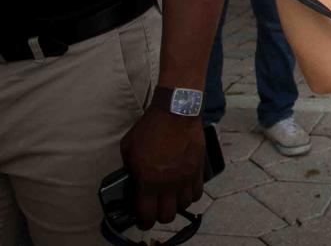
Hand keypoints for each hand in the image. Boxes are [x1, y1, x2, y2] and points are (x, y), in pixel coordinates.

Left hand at [120, 107, 204, 229]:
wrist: (176, 111)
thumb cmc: (150, 127)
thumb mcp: (128, 148)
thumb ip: (130, 169)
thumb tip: (134, 181)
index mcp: (148, 180)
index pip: (147, 214)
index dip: (143, 221)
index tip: (142, 219)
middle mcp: (169, 183)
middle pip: (167, 215)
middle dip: (159, 216)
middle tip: (156, 210)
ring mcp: (186, 176)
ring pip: (184, 205)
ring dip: (176, 205)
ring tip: (171, 199)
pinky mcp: (198, 168)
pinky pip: (197, 191)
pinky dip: (190, 195)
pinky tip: (184, 190)